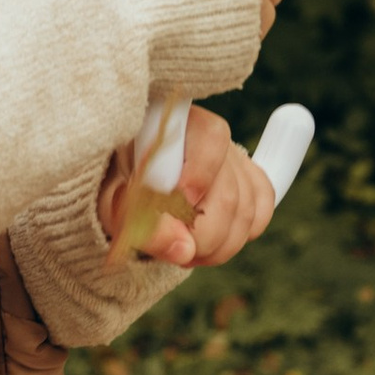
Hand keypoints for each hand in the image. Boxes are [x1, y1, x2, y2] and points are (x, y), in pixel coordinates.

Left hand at [98, 106, 275, 271]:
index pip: (211, 139)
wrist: (121, 188)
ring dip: (219, 246)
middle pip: (230, 190)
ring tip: (186, 253)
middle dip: (205, 235)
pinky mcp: (249, 177)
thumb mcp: (113, 203)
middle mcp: (211, 134)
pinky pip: (261, 210)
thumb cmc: (113, 188)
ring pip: (247, 210)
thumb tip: (182, 249)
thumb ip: (141, 222)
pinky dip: (240, 234)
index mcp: (175, 121)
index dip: (199, 178)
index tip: (177, 208)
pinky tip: (209, 244)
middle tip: (179, 252)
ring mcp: (234, 156)